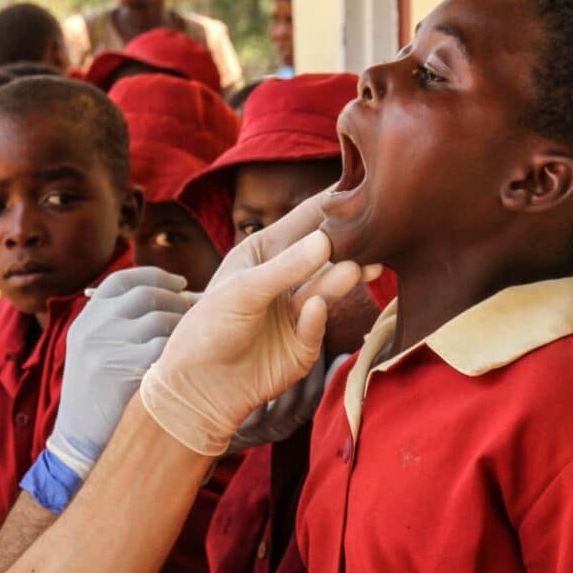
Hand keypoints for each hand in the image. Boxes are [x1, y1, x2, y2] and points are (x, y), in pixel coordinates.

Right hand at [21, 267, 196, 511]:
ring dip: (185, 327)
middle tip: (197, 311)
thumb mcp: (94, 355)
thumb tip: (173, 295)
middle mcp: (91, 330)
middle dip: (178, 300)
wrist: (81, 445)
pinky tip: (187, 362)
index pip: (121, 280)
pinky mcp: (124, 371)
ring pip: (161, 319)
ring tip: (193, 341)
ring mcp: (106, 349)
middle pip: (145, 295)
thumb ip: (118, 325)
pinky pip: (166, 348)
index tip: (179, 283)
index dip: (154, 276)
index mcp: (84, 323)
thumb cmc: (99, 401)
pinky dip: (181, 352)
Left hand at [140, 193, 376, 455]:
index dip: (330, 205)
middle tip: (374, 235)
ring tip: (358, 268)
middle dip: (348, 246)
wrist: (198, 386)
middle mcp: (284, 278)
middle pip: (324, 255)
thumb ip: (286, 268)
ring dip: (340, 278)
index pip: (303, 221)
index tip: (363, 186)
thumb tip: (326, 239)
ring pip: (327, 288)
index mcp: (263, 252)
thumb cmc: (208, 328)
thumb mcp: (242, 290)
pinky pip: (317, 326)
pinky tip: (316, 308)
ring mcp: (296, 312)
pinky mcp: (303, 345)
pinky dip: (317, 318)